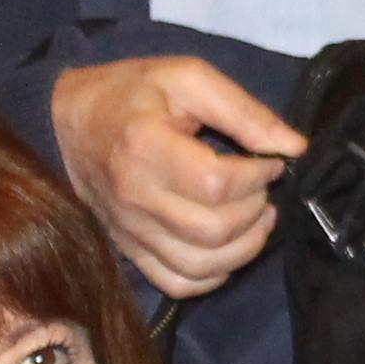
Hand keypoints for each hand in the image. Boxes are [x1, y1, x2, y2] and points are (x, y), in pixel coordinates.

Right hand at [50, 53, 304, 301]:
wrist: (70, 122)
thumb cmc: (132, 94)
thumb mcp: (189, 79)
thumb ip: (245, 111)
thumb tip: (294, 148)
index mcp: (146, 147)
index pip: (218, 185)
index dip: (258, 177)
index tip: (269, 162)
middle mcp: (134, 197)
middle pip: (214, 231)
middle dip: (256, 211)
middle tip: (260, 188)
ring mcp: (129, 231)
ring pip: (202, 266)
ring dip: (245, 247)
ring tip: (256, 218)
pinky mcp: (129, 250)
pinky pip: (178, 284)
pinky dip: (214, 275)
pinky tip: (227, 246)